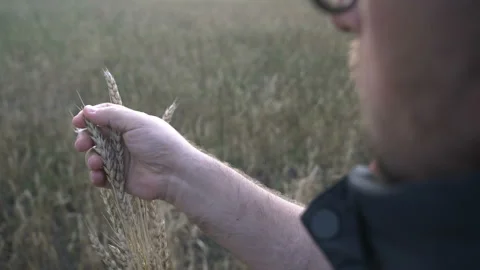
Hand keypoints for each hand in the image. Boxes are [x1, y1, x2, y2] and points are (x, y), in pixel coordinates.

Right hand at [72, 103, 197, 200]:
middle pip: (94, 138)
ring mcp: (121, 161)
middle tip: (82, 144)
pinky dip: (96, 176)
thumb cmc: (159, 143)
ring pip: (95, 157)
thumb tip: (87, 110)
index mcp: (128, 125)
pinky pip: (100, 177)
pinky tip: (99, 176)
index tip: (77, 122)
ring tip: (97, 162)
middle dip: (85, 140)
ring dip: (91, 159)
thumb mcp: (136, 122)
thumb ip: (111, 115)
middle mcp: (123, 141)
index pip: (103, 117)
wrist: (174, 173)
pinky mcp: (120, 179)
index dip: (88, 118)